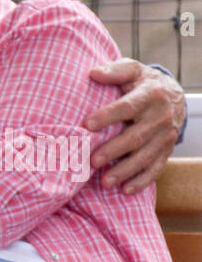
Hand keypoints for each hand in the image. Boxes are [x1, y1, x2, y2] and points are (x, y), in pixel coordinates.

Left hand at [86, 58, 184, 192]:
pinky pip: (156, 168)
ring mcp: (165, 136)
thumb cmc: (142, 83)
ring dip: (125, 171)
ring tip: (104, 182)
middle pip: (136, 136)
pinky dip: (142, 181)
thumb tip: (93, 73)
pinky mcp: (166, 150)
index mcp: (150, 95)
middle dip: (114, 150)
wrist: (173, 95)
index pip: (128, 107)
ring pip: (145, 156)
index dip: (108, 115)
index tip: (87, 124)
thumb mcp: (132, 71)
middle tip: (92, 161)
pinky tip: (125, 190)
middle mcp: (161, 117)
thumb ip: (114, 71)